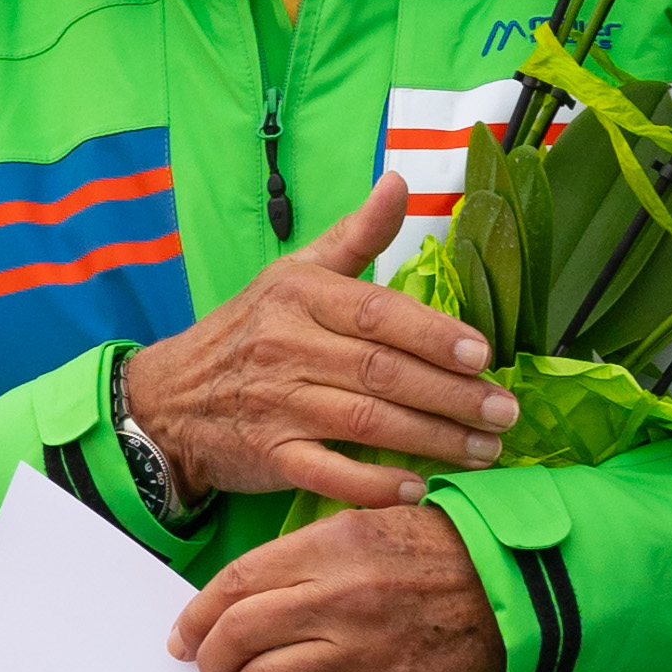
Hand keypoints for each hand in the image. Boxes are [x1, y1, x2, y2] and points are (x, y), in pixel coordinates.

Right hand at [120, 179, 519, 510]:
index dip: (433, 335)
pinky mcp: (270, 456)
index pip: (378, 313)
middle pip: (384, 372)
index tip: (482, 355)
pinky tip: (418, 489)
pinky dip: (375, 484)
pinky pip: (329, 474)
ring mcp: (278, 406)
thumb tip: (400, 182)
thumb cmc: (246, 332)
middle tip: (504, 413)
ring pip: (367, 424)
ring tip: (484, 451)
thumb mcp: (294, 274)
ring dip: (432, 440)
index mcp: (301, 297)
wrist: (167, 399)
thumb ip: (355, 236)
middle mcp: (288, 348)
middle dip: (452, 396)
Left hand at [171, 503, 504, 671]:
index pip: (235, 584)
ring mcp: (357, 654)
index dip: (196, 615)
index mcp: (327, 549)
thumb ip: (305, 552)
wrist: (510, 591)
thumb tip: (244, 591)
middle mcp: (335, 599)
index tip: (183, 637)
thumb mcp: (366, 524)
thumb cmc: (438, 554)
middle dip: (210, 660)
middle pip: (239, 635)